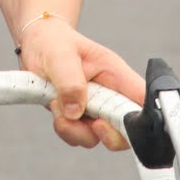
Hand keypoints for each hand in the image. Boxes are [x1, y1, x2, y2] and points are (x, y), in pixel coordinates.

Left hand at [18, 18, 143, 150]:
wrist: (36, 46)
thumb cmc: (53, 42)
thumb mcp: (60, 55)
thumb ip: (70, 82)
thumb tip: (76, 112)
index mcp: (116, 75)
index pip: (142, 100)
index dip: (143, 119)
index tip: (125, 126)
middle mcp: (109, 95)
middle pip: (126, 129)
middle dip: (107, 134)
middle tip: (92, 123)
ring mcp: (95, 109)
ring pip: (98, 137)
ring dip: (76, 131)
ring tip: (58, 105)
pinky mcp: (79, 118)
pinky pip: (78, 136)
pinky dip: (65, 129)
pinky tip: (54, 106)